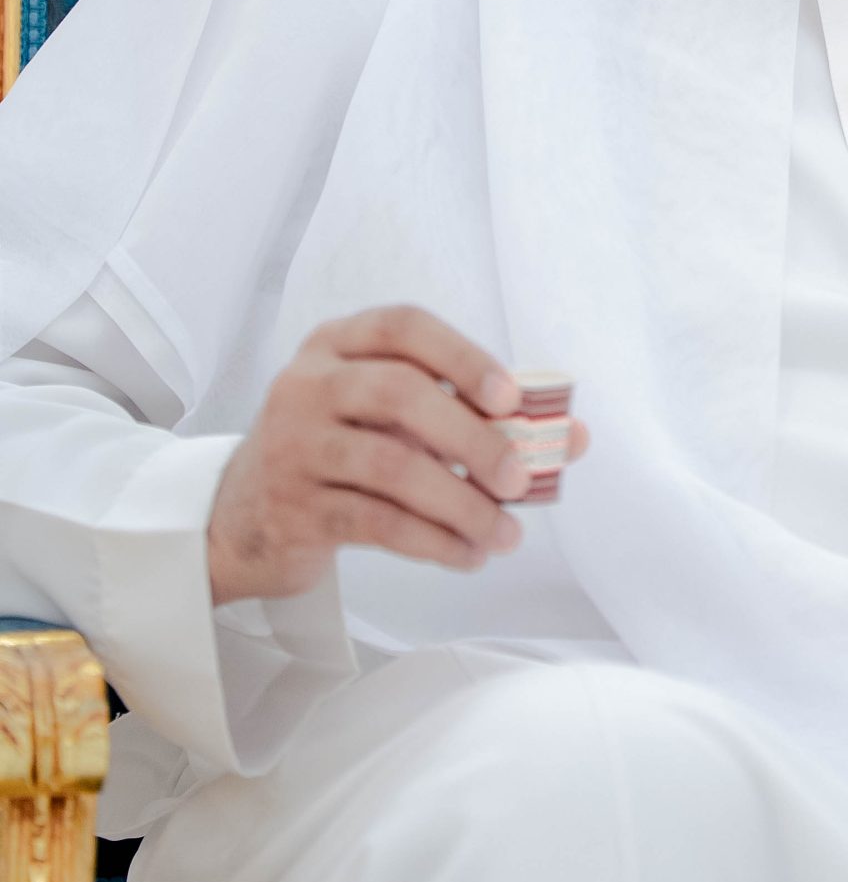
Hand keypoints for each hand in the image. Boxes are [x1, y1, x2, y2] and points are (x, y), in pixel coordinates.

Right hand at [206, 305, 590, 606]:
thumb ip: (477, 418)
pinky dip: (432, 542)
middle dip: (473, 439)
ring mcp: (293, 445)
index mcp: (337, 344)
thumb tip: (571, 438)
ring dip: (462, 505)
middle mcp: (307, 384)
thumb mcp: (394, 422)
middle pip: (399, 394)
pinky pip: (375, 522)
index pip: (402, 326)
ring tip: (504, 534)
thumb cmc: (340, 454)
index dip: (462, 355)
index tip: (511, 396)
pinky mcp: (292, 507)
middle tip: (522, 479)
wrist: (242, 520)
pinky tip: (467, 555)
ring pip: (391, 467)